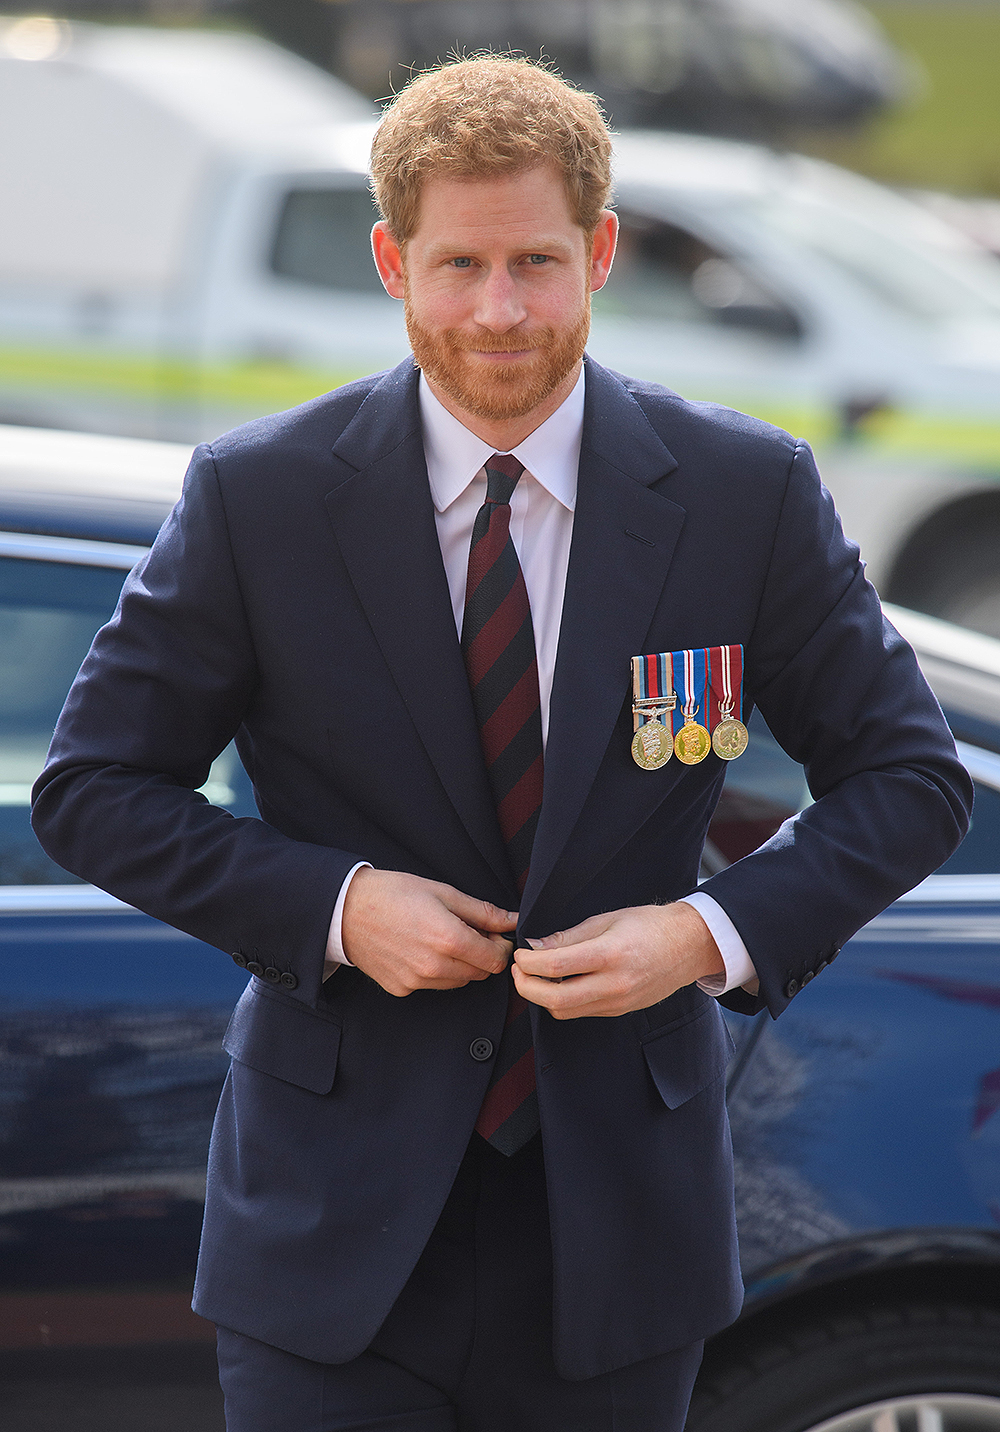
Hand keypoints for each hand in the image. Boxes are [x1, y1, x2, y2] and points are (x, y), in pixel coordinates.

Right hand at [342, 868, 516, 996]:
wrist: (346, 909)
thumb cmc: (393, 894)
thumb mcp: (442, 893)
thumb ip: (482, 912)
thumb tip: (511, 920)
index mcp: (449, 939)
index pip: (496, 960)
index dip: (500, 946)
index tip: (493, 934)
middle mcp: (434, 966)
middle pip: (480, 973)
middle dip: (481, 954)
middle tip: (466, 931)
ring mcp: (417, 981)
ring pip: (458, 981)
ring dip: (460, 964)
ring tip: (440, 938)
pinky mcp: (402, 988)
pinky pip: (432, 985)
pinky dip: (435, 971)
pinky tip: (420, 949)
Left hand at [512, 902, 724, 1018]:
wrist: (688, 946)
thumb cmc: (649, 925)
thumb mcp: (607, 919)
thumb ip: (569, 936)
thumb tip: (535, 946)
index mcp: (610, 954)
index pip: (556, 966)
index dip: (528, 962)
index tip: (519, 954)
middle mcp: (615, 984)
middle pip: (555, 999)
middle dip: (526, 987)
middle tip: (517, 970)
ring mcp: (618, 1002)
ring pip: (565, 1011)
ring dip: (542, 997)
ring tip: (535, 975)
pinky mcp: (620, 1010)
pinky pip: (581, 1011)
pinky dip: (563, 1001)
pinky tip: (559, 982)